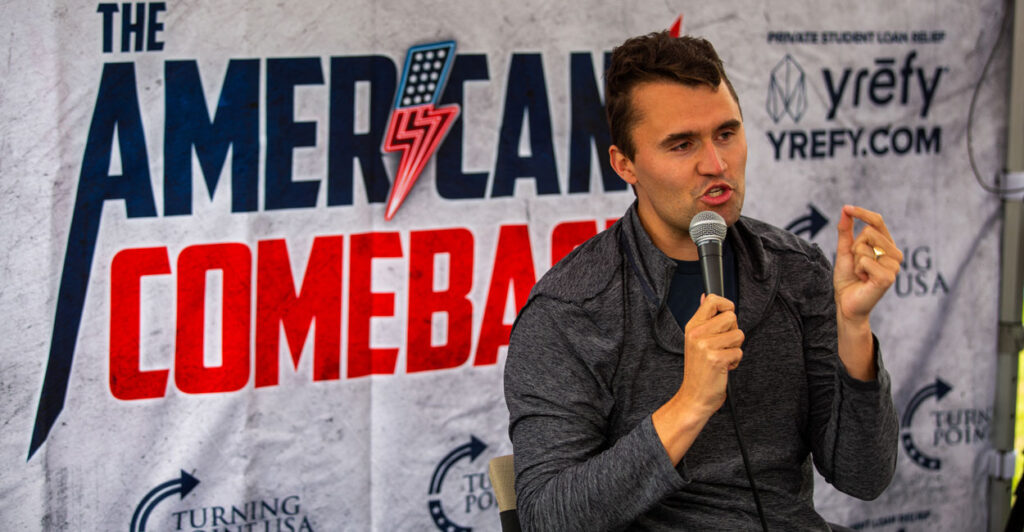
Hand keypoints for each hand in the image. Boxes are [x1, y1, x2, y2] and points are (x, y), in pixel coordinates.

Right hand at [652, 293, 743, 462]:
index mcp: (692, 327)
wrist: (694, 397)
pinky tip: (724, 367)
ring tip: (722, 357)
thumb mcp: (695, 340)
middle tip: (722, 345)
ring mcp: (706, 347)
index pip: (712, 300)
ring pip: (738, 335)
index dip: (726, 305)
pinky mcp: (716, 359)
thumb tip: (705, 297)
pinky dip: (735, 361)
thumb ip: (703, 318)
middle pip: (731, 317)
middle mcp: (697, 334)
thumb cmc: (698, 369)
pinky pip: (739, 352)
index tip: (726, 318)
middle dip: (733, 332)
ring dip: (735, 348)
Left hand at [833, 205, 901, 323]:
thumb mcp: (845, 251)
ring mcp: (893, 266)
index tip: (847, 208)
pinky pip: (864, 261)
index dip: (862, 213)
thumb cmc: (848, 278)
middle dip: (854, 247)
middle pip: (868, 232)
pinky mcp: (888, 277)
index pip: (877, 222)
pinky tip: (864, 280)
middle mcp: (894, 254)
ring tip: (861, 273)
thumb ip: (846, 231)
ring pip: (865, 246)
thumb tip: (845, 209)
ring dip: (855, 260)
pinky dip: (857, 270)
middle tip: (857, 265)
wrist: (846, 303)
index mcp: (887, 246)